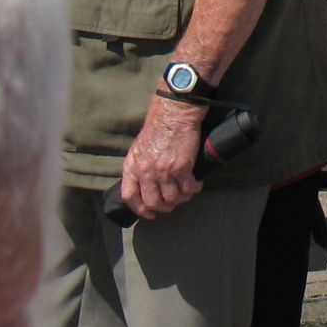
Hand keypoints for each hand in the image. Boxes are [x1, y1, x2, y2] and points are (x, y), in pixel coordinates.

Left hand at [118, 94, 205, 218]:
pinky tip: (196, 184)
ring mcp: (163, 171)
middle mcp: (146, 172)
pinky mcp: (181, 168)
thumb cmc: (158, 127)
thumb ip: (139, 166)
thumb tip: (144, 183)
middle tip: (173, 203)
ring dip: (181, 199)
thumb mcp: (139, 147)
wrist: (174, 113)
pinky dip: (194, 189)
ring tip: (187, 192)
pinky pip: (188, 189)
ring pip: (172, 199)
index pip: (129, 196)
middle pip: (152, 202)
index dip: (140, 209)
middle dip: (164, 207)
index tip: (150, 213)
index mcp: (132, 166)